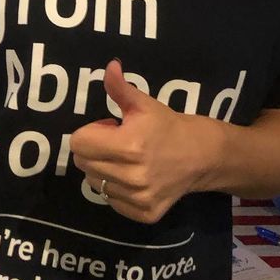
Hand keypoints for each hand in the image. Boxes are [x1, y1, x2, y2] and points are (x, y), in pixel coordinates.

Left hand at [70, 60, 204, 222]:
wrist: (201, 156)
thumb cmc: (167, 126)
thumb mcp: (143, 104)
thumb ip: (120, 88)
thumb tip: (110, 66)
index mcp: (128, 146)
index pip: (78, 142)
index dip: (91, 132)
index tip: (110, 128)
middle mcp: (131, 176)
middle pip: (83, 163)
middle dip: (94, 150)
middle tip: (117, 143)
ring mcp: (138, 198)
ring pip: (94, 183)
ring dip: (103, 170)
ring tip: (126, 160)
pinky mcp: (143, 214)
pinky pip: (110, 200)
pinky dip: (116, 189)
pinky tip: (134, 176)